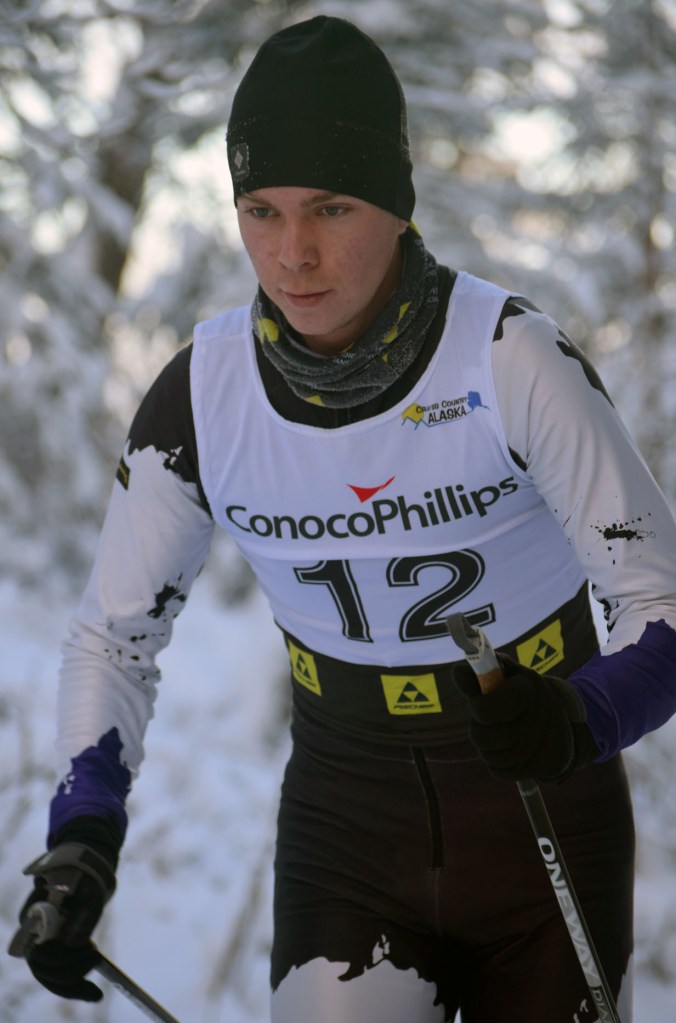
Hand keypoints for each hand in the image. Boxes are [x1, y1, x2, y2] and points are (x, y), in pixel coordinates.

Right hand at [14, 815, 120, 1001]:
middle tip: (97, 956)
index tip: (94, 955)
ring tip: (96, 967)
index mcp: (35, 916)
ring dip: (72, 981)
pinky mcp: (50, 945)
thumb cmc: (85, 876)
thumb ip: (83, 915)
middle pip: (43, 969)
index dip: (65, 966)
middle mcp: (32, 932)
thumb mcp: (90, 891)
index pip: (42, 953)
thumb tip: (74, 943)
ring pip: (47, 975)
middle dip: (72, 973)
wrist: (81, 866)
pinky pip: (55, 972)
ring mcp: (39, 940)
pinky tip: (91, 991)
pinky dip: (72, 983)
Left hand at [453, 655, 598, 781]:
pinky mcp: (538, 769)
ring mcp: (537, 749)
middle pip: (482, 738)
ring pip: (490, 757)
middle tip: (487, 722)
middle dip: (478, 730)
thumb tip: (456, 672)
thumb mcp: (510, 677)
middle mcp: (535, 723)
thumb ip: (481, 676)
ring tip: (498, 734)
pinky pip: (499, 772)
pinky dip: (497, 763)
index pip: (484, 710)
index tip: (482, 702)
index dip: (476, 707)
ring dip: (487, 747)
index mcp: (526, 692)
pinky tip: (507, 749)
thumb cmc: (527, 695)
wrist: (566, 722)